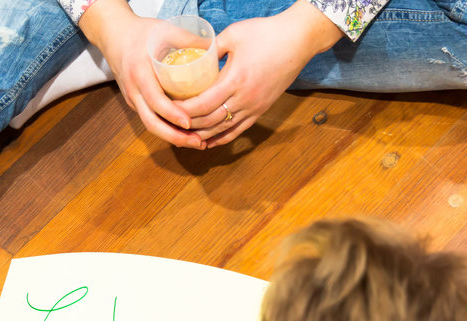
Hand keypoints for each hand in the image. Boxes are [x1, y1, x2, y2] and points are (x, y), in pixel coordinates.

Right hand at [80, 0, 203, 148]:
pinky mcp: (136, 103)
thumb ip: (188, 38)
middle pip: (151, 122)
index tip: (189, 122)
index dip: (172, 114)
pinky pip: (151, 120)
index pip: (155, 100)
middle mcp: (134, 90)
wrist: (114, 35)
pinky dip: (167, 130)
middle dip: (175, 137)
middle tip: (198, 142)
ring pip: (151, 125)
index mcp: (140, 73)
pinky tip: (185, 133)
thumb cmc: (141, 32)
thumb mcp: (164, 30)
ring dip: (173, 138)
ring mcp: (133, 99)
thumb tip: (215, 48)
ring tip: (196, 142)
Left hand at [178, 2, 340, 147]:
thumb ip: (212, 48)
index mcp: (235, 79)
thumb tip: (194, 56)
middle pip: (210, 121)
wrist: (298, 40)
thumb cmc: (266, 33)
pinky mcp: (261, 110)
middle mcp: (245, 99)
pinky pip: (239, 130)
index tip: (168, 109)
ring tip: (184, 136)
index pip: (202, 104)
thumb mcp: (233, 35)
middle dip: (188, 125)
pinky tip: (208, 141)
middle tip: (170, 124)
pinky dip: (222, 138)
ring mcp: (254, 107)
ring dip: (202, 135)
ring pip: (223, 129)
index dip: (183, 111)